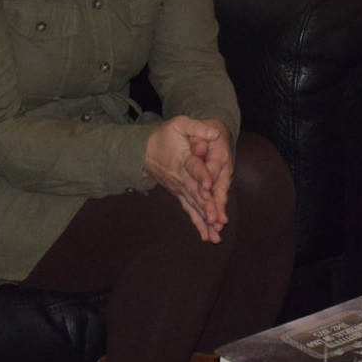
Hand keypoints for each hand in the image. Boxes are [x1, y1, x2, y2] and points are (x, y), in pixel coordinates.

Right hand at [145, 116, 230, 242]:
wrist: (144, 150)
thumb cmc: (165, 136)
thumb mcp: (179, 124)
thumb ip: (197, 127)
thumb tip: (214, 133)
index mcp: (183, 160)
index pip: (194, 168)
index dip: (202, 176)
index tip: (209, 187)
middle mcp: (181, 178)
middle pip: (195, 194)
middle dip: (206, 208)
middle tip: (217, 221)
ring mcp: (179, 188)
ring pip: (193, 206)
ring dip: (204, 221)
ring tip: (215, 236)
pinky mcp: (179, 194)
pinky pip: (189, 210)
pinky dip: (198, 223)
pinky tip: (207, 236)